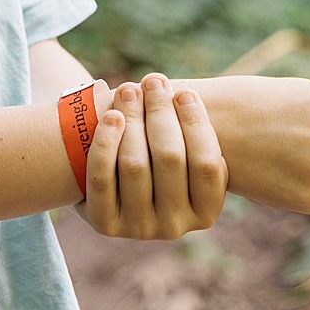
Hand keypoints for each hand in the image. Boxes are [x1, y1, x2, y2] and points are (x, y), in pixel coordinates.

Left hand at [80, 74, 226, 239]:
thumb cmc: (154, 153)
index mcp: (205, 211)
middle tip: (153, 81)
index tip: (184, 92)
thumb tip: (182, 93)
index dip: (196, 124)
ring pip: (135, 165)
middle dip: (161, 112)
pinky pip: (103, 178)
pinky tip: (111, 117)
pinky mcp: (105, 223)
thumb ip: (187, 128)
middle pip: (170, 158)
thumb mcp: (181, 147)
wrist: (108, 179)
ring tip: (130, 90)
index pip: (207, 164)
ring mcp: (139, 228)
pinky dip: (106, 142)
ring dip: (132, 119)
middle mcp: (175, 226)